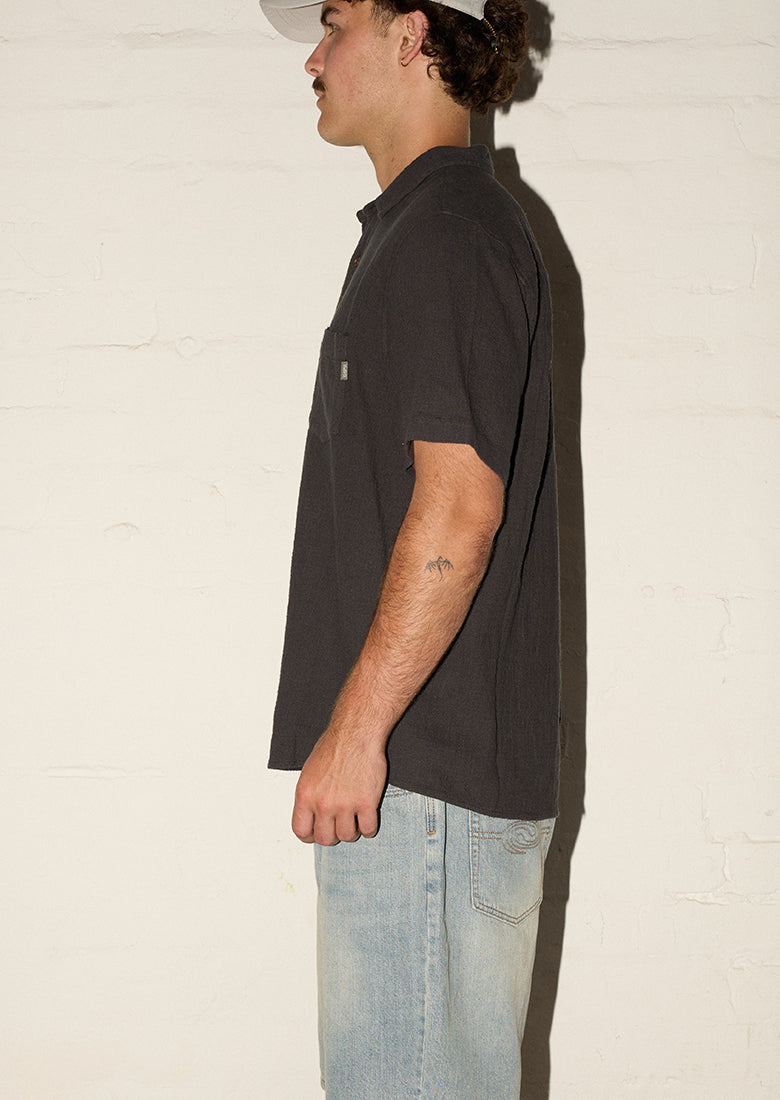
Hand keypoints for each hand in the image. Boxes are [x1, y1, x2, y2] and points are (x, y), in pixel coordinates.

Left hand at [291, 726, 386, 845]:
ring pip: (348, 836)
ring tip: (355, 818)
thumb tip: (312, 815)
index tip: (317, 832)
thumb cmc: (334, 746)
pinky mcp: (366, 803)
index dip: (310, 835)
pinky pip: (368, 829)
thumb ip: (309, 796)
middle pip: (325, 839)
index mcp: (305, 795)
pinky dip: (369, 827)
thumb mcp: (309, 772)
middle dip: (333, 835)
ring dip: (353, 831)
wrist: (356, 732)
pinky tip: (368, 816)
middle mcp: (322, 804)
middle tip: (339, 825)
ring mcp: (345, 805)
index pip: (301, 831)